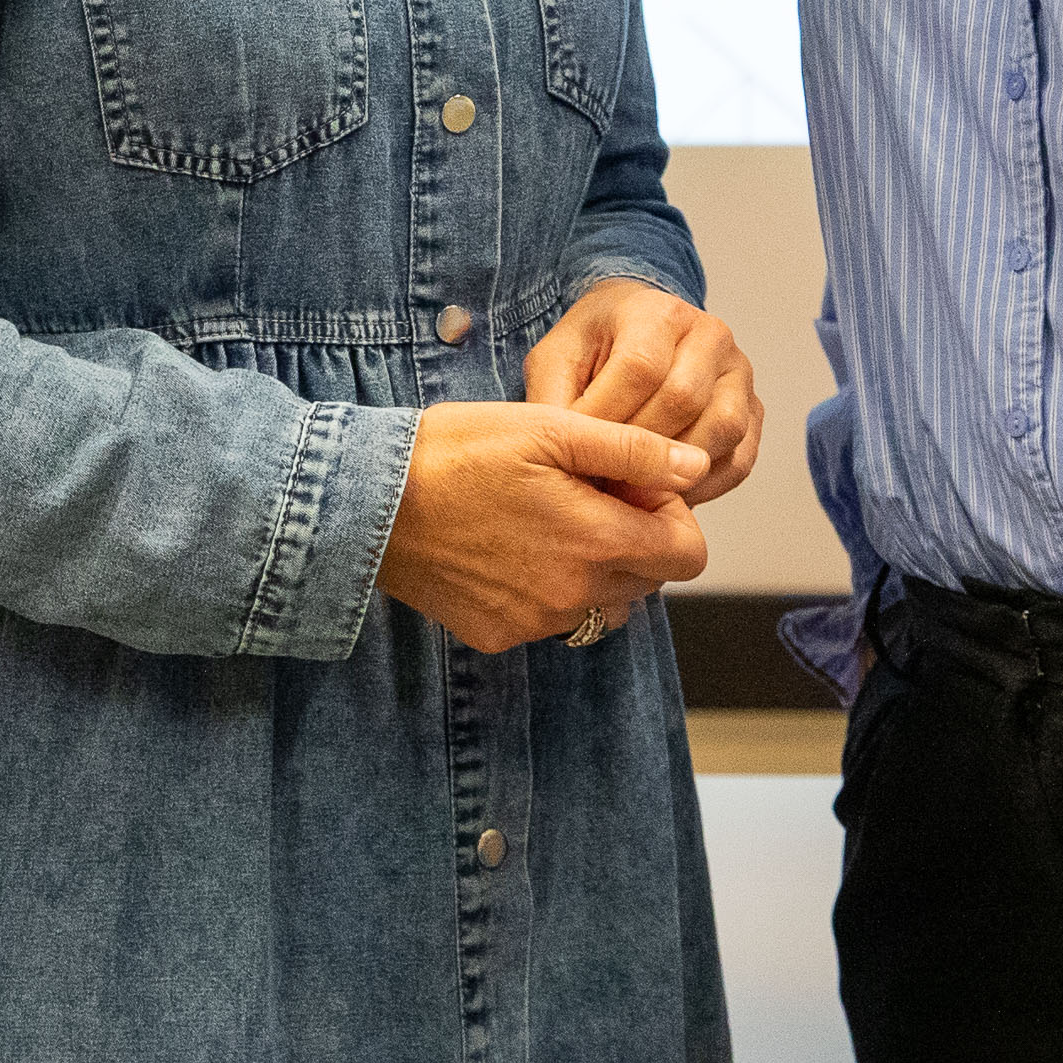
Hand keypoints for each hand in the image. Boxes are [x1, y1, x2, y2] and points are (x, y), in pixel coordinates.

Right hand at [378, 404, 712, 653]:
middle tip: (580, 494)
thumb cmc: (455, 451)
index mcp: (597, 540)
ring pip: (601, 604)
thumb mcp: (549, 428)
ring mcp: (535, 622)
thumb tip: (696, 468)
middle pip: (648, 579)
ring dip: (591, 569)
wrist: (366, 501)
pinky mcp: (498, 634)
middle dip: (631, 538)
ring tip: (542, 523)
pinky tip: (505, 549)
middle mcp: (575, 595)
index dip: (670, 514)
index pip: (688, 554)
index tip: (629, 484)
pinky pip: (549, 619)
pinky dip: (543, 589)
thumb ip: (632, 451)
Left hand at [522, 280, 762, 505]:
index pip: (640, 367)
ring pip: (721, 430)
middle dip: (638, 446)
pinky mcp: (754, 410)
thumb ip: (555, 399)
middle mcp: (710, 335)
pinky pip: (739, 459)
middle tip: (604, 474)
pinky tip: (667, 491)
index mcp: (658, 312)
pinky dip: (704, 485)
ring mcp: (738, 373)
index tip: (579, 447)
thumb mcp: (558, 357)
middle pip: (683, 399)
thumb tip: (566, 456)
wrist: (637, 330)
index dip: (607, 416)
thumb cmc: (597, 344)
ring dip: (676, 468)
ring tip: (635, 485)